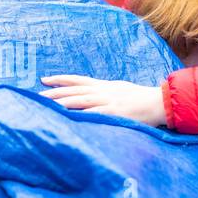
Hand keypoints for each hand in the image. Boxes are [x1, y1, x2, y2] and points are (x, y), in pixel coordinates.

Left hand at [38, 74, 167, 126]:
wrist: (160, 102)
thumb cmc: (143, 99)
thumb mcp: (122, 90)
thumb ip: (108, 92)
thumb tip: (96, 97)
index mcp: (105, 85)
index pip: (78, 80)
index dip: (61, 79)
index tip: (45, 79)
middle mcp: (103, 91)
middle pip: (74, 90)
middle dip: (54, 92)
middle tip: (36, 95)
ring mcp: (108, 101)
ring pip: (80, 100)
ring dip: (62, 102)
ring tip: (45, 105)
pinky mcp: (114, 113)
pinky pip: (94, 114)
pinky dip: (80, 115)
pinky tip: (68, 118)